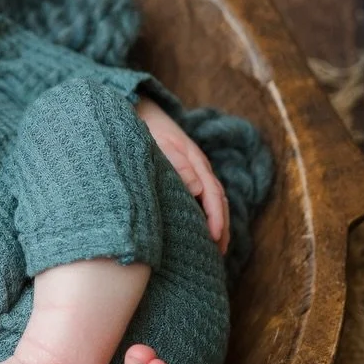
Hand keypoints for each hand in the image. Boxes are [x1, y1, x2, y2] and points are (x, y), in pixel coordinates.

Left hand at [134, 97, 229, 253]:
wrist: (141, 111)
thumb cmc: (146, 129)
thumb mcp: (158, 144)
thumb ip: (177, 165)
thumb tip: (198, 189)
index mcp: (195, 160)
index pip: (212, 193)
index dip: (216, 216)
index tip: (215, 236)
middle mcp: (200, 166)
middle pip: (219, 200)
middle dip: (222, 226)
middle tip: (220, 252)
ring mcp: (197, 170)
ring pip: (215, 200)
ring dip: (219, 223)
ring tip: (218, 249)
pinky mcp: (189, 174)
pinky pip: (205, 197)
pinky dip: (210, 215)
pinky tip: (205, 231)